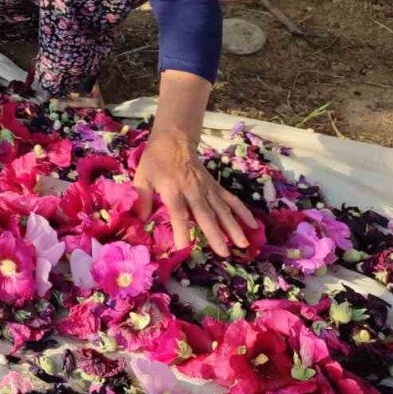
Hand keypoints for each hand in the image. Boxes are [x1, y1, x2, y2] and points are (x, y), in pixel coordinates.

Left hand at [133, 129, 257, 256]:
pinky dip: (242, 211)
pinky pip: (231, 199)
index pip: (178, 213)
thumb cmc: (155, 160)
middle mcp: (192, 190)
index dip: (181, 230)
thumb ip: (141, 198)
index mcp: (172, 189)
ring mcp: (207, 188)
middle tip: (224, 254)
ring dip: (233, 227)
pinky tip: (253, 225)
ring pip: (222, 209)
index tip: (184, 248)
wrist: (174, 140)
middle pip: (205, 214)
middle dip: (215, 234)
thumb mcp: (142, 177)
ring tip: (242, 244)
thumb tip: (140, 219)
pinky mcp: (215, 185)